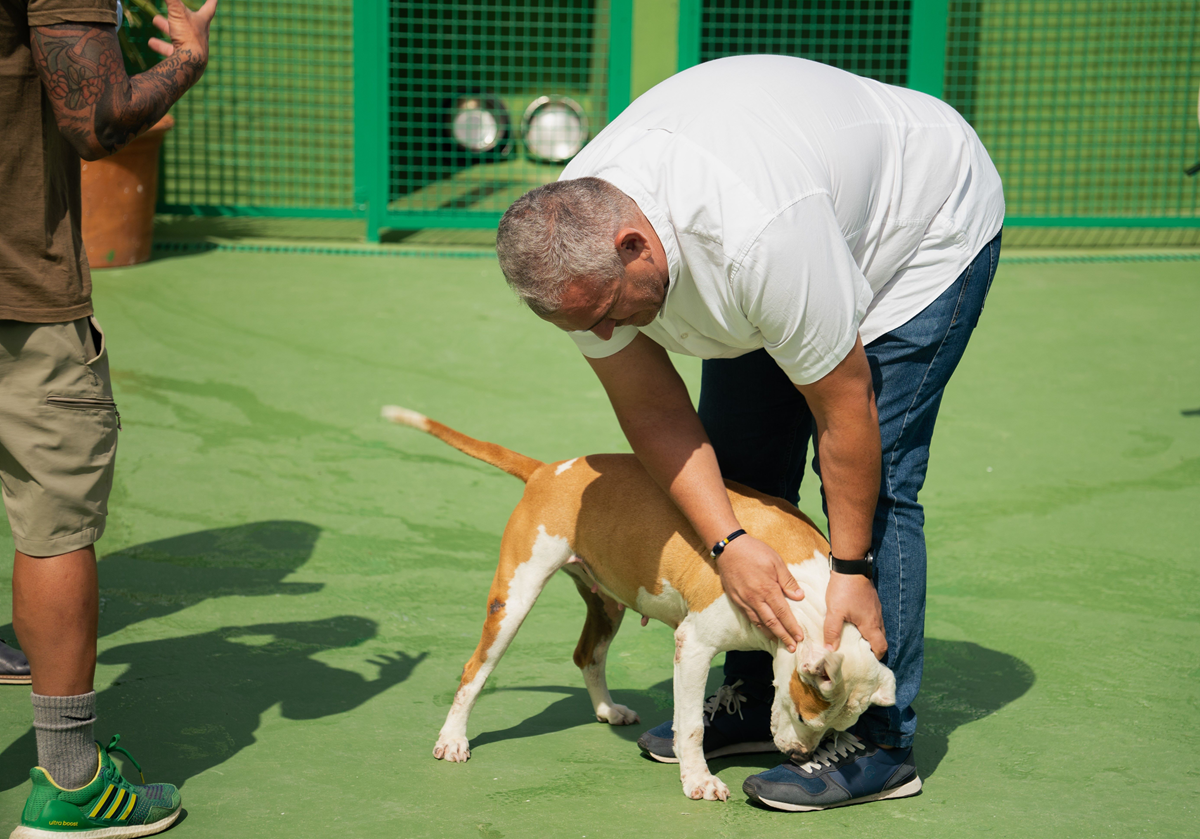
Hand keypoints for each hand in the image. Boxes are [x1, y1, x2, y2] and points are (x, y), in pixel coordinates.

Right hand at [149, 0, 217, 62]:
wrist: (191, 64)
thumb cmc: (188, 36)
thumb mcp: (177, 12)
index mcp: (202, 21)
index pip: (210, 7)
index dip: (211, 0)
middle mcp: (199, 34)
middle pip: (191, 20)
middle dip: (180, 13)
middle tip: (173, 8)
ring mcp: (192, 47)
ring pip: (179, 34)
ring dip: (167, 27)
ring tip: (156, 20)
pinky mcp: (183, 58)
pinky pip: (170, 49)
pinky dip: (160, 44)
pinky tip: (151, 42)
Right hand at [716, 535, 804, 650]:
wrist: (729, 548)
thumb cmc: (755, 551)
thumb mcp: (776, 562)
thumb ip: (788, 581)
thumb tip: (800, 597)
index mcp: (768, 589)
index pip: (783, 613)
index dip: (792, 627)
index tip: (800, 637)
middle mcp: (755, 599)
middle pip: (772, 623)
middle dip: (783, 636)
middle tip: (792, 648)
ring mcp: (744, 600)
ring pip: (759, 623)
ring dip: (770, 635)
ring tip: (779, 643)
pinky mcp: (735, 599)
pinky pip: (748, 617)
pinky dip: (757, 626)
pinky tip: (763, 629)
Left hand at [822, 571, 886, 658]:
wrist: (851, 565)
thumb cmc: (843, 590)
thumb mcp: (834, 612)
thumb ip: (832, 631)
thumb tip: (830, 650)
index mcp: (870, 624)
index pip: (881, 646)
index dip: (876, 656)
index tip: (866, 661)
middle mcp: (877, 618)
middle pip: (881, 638)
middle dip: (873, 648)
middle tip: (859, 653)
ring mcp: (875, 608)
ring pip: (877, 628)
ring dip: (869, 636)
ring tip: (855, 640)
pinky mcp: (872, 601)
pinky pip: (873, 618)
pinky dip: (867, 625)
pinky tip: (854, 623)